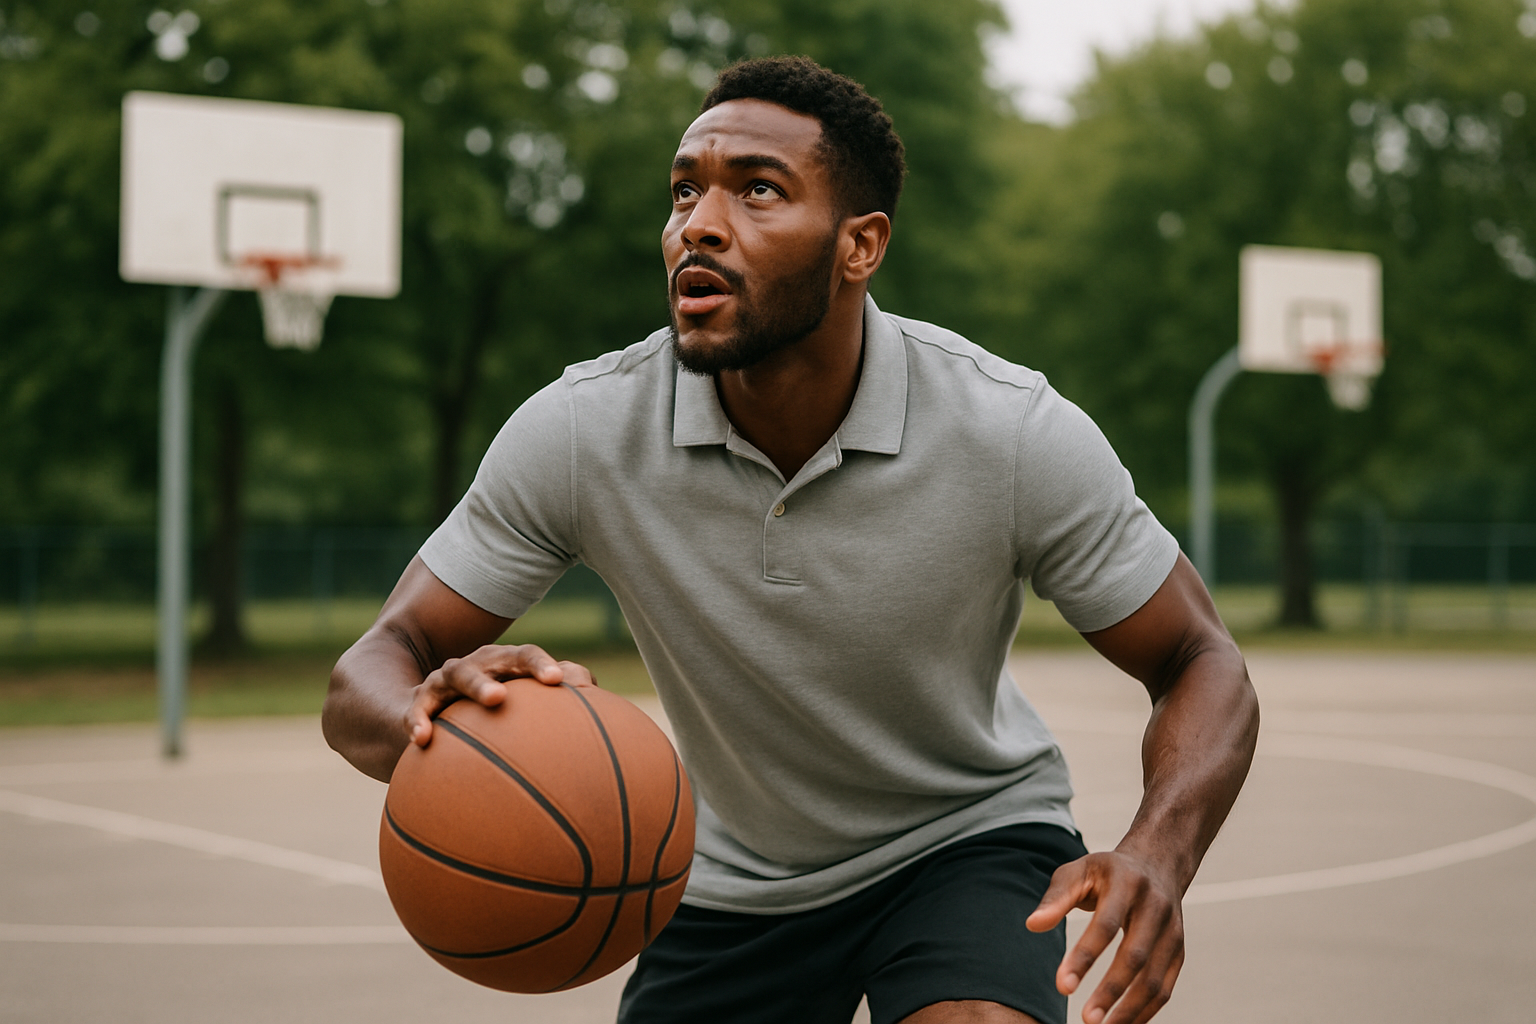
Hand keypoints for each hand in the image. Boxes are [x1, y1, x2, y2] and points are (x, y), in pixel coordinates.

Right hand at [404, 643, 597, 747]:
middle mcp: (476, 665)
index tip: (558, 681)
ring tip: (493, 701)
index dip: (540, 665)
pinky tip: (421, 739)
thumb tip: (593, 689)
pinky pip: (416, 711)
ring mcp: (445, 681)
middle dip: (509, 668)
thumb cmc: (494, 701)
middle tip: (513, 693)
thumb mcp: (520, 695)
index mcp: (504, 664)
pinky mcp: (419, 703)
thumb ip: (555, 691)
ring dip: (475, 686)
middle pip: (491, 659)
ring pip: (456, 674)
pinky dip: (418, 721)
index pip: (525, 656)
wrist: (433, 700)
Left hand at [1026, 851, 1184, 1023]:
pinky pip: (1165, 987)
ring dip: (1129, 1009)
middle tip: (1086, 1019)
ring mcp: (1172, 930)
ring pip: (1155, 979)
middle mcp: (1156, 907)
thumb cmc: (1107, 871)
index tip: (1062, 986)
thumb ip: (1056, 898)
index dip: (1084, 957)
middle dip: (1110, 991)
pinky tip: (1123, 1023)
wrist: (1156, 863)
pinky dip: (1146, 1010)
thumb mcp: (1078, 871)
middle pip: (1135, 956)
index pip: (1106, 925)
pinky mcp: (1178, 950)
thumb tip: (1032, 925)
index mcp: (1127, 883)